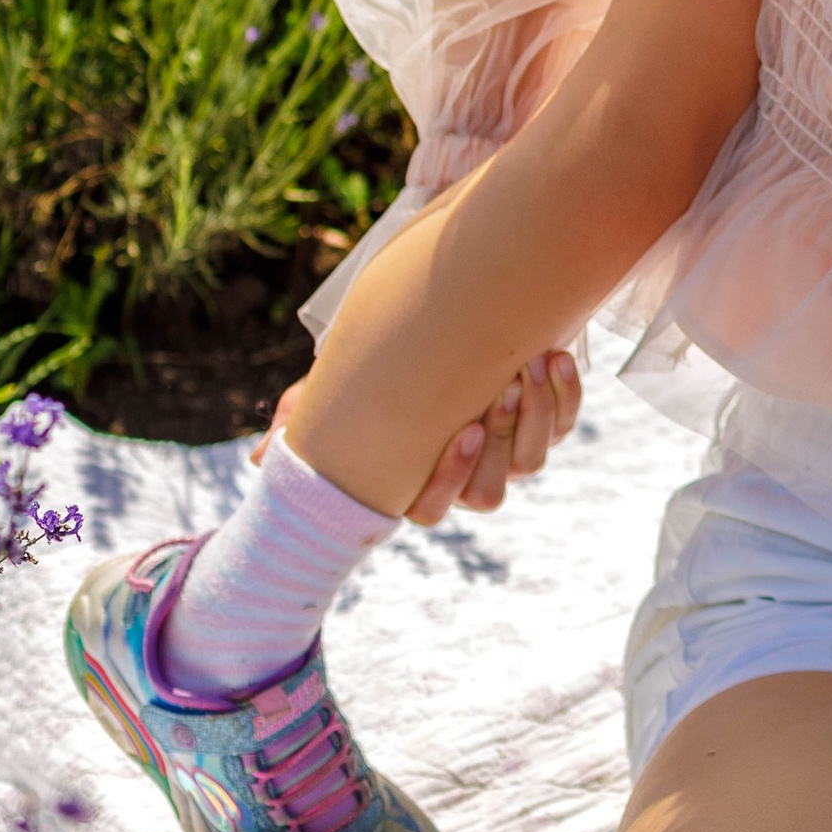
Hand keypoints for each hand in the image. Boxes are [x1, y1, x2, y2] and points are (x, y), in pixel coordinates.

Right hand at [262, 354, 586, 526]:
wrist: (445, 323)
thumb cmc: (381, 363)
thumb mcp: (336, 386)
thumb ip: (304, 416)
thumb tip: (264, 456)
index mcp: (418, 479)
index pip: (433, 508)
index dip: (450, 479)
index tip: (463, 430)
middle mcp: (467, 474)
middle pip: (491, 488)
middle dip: (501, 438)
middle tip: (502, 385)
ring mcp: (510, 451)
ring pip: (533, 459)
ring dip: (536, 415)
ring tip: (529, 364)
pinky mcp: (546, 421)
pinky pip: (565, 423)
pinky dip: (566, 393)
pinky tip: (556, 356)